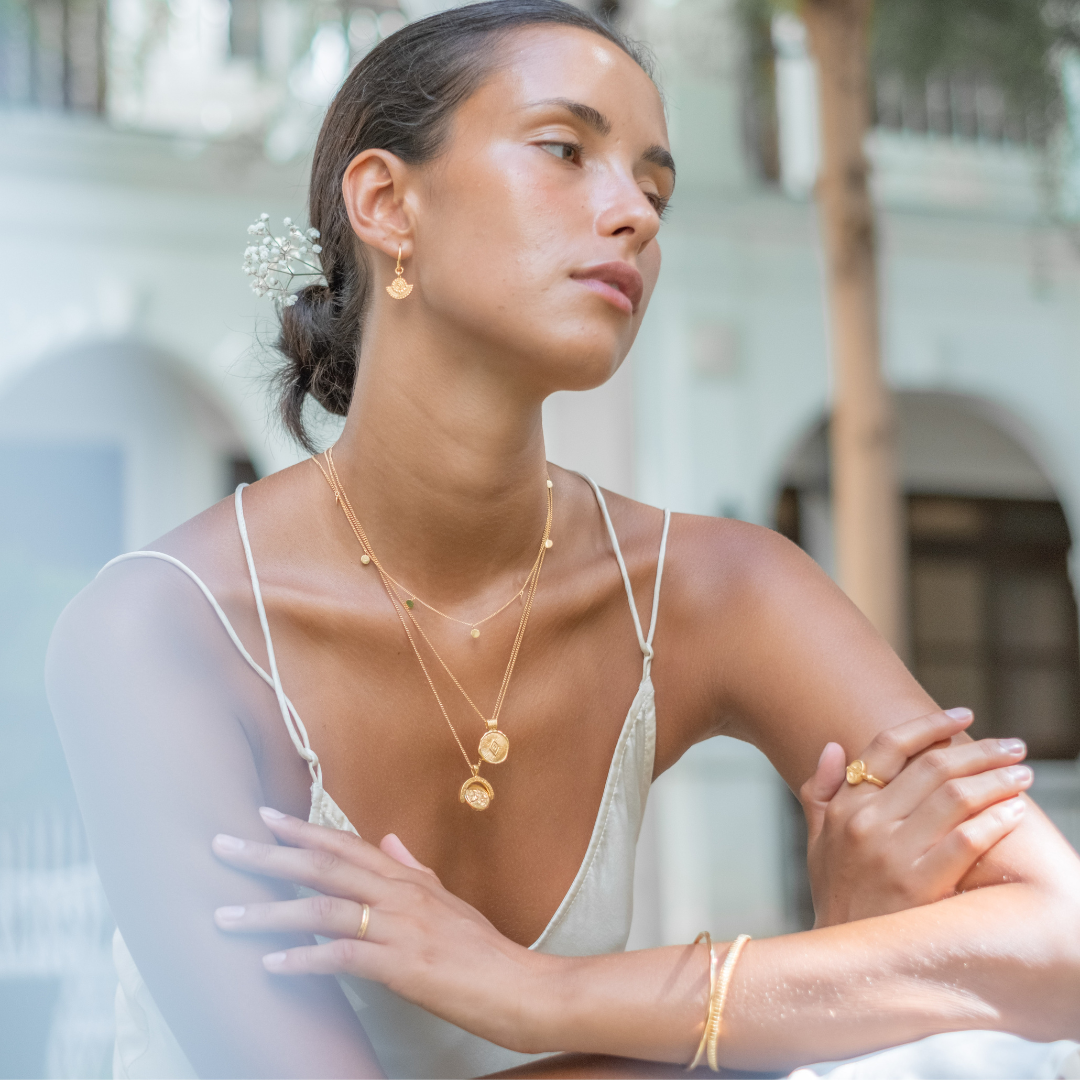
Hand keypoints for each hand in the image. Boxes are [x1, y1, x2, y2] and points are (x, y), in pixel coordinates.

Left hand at [211, 809, 546, 1052]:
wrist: (520, 985)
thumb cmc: (484, 948)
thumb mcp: (448, 900)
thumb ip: (414, 869)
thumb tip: (388, 839)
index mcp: (408, 878)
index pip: (346, 844)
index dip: (302, 829)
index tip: (264, 816)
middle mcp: (400, 893)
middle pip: (324, 866)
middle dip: (270, 855)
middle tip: (225, 845)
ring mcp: (400, 927)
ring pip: (323, 909)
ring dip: (270, 912)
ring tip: (227, 915)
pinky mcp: (402, 965)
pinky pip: (342, 957)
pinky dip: (303, 959)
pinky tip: (272, 963)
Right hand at [800, 708, 1031, 926]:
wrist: (844, 959)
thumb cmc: (836, 895)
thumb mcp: (816, 840)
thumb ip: (820, 791)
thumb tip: (835, 746)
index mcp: (845, 805)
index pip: (888, 746)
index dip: (929, 724)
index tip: (963, 715)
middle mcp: (867, 822)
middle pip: (932, 768)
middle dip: (980, 751)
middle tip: (1014, 746)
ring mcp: (893, 854)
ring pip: (954, 798)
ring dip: (996, 780)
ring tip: (1022, 775)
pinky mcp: (920, 886)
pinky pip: (965, 841)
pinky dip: (994, 821)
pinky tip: (1014, 812)